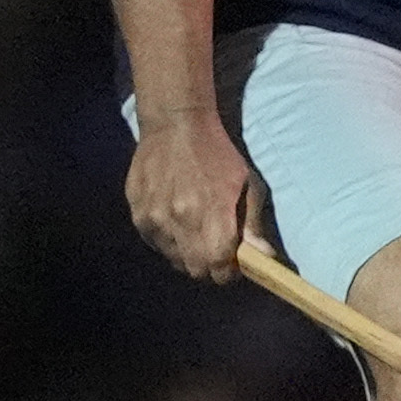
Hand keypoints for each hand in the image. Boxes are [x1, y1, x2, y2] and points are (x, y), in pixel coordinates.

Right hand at [125, 111, 254, 279]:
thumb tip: (264, 257)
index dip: (227, 273)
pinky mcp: (136, 215)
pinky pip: (156, 244)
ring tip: (198, 233)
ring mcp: (153, 220)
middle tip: (218, 253)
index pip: (217, 266)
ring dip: (189, 255)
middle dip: (210, 268)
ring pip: (174, 259)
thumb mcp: (248, 184)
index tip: (234, 266)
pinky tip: (178, 223)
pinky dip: (169, 243)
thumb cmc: (219, 154)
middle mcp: (177, 222)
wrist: (175, 127)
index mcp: (210, 214)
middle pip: (194, 269)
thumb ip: (252, 223)